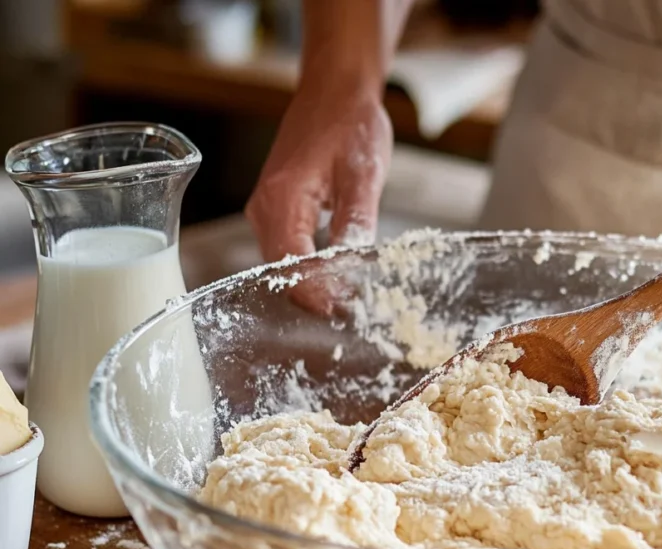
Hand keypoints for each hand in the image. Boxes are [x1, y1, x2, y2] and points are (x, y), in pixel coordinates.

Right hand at [246, 80, 391, 313]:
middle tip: (352, 310)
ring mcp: (266, 209)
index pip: (290, 265)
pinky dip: (309, 266)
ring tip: (348, 297)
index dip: (316, 293)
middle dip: (315, 294)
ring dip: (312, 283)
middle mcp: (264, 208)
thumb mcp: (363, 175)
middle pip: (281, 271)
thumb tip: (352, 269)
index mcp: (281, 200)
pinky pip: (286, 249)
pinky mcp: (276, 209)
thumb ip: (355, 224)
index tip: (344, 310)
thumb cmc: (349, 123)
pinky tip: (336, 274)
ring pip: (282, 264)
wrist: (335, 91)